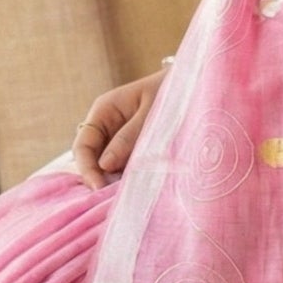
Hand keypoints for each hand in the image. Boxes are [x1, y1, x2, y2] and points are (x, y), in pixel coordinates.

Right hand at [71, 66, 167, 188]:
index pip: (83, 145)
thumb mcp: (152, 113)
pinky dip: (130, 179)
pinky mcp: (136, 151)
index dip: (87, 168)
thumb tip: (104, 165)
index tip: (99, 188)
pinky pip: (126, 169)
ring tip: (132, 194)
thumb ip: (129, 137)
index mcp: (105, 110)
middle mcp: (108, 127)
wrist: (199, 86)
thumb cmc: (175, 92)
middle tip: (116, 197)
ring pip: (109, 168)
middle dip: (101, 179)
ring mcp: (121, 140)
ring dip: (116, 181)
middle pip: (92, 160)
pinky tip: (142, 187)